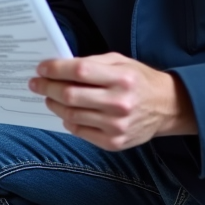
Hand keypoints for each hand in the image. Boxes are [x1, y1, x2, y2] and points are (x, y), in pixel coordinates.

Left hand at [30, 52, 196, 149]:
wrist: (167, 108)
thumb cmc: (140, 81)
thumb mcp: (121, 62)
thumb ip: (92, 63)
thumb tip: (60, 67)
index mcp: (121, 78)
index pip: (79, 71)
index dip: (55, 69)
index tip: (41, 68)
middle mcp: (119, 103)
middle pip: (70, 95)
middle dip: (47, 87)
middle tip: (36, 84)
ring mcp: (116, 125)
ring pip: (71, 114)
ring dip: (54, 104)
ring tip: (49, 97)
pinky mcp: (114, 142)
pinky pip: (80, 131)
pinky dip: (68, 120)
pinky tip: (67, 112)